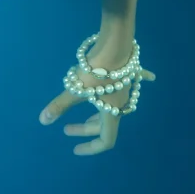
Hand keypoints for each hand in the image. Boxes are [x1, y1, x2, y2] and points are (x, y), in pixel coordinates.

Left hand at [38, 52, 155, 155]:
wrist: (115, 45)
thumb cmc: (95, 70)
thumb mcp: (75, 89)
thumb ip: (60, 105)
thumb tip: (43, 120)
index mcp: (110, 113)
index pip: (105, 141)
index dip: (90, 148)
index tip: (75, 149)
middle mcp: (122, 105)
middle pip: (105, 124)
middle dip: (85, 128)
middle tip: (66, 128)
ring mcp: (128, 88)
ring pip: (114, 105)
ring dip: (99, 111)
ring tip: (85, 104)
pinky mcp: (131, 73)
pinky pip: (135, 80)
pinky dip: (139, 82)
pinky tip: (151, 77)